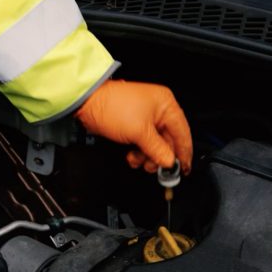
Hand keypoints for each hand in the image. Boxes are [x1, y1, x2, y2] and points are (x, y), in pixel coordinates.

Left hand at [74, 79, 192, 173]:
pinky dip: (139, 153)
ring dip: (147, 157)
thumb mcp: (139, 132)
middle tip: (152, 167)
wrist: (88, 103)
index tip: (183, 168)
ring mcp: (147, 118)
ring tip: (137, 159)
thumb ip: (158, 149)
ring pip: (156, 145)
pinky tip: (132, 156)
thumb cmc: (112, 106)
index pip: (182, 132)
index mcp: (166, 104)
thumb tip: (169, 161)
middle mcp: (159, 109)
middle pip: (168, 141)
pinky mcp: (135, 125)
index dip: (183, 152)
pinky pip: (144, 143)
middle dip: (159, 156)